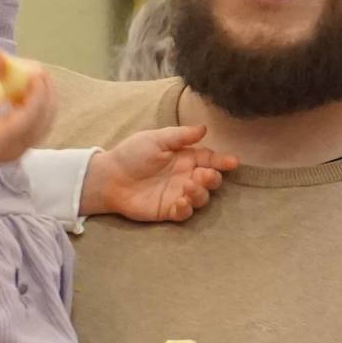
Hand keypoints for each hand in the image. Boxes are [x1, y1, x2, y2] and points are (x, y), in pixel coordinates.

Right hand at [0, 53, 56, 186]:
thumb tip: (0, 54)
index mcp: (3, 142)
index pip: (30, 116)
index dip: (38, 93)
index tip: (38, 71)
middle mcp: (17, 150)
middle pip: (44, 119)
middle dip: (46, 93)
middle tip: (39, 69)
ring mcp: (20, 150)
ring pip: (44, 122)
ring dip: (43, 98)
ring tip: (33, 76)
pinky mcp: (19, 145)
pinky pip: (36, 123)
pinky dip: (35, 105)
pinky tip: (25, 90)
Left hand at [86, 125, 235, 222]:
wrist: (109, 177)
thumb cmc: (131, 154)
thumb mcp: (156, 139)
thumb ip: (180, 136)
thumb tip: (204, 129)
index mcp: (185, 158)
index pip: (210, 159)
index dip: (222, 161)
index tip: (232, 162)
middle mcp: (186, 176)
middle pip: (211, 180)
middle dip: (213, 178)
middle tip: (205, 175)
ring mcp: (178, 194)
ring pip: (202, 198)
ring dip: (200, 193)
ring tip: (187, 188)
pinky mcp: (168, 211)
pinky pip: (185, 213)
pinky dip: (186, 208)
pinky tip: (179, 202)